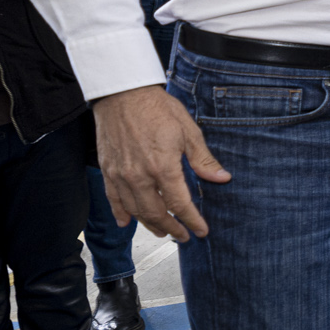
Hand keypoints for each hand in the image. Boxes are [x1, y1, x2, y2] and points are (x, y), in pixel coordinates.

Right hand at [93, 85, 230, 240]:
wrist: (122, 93)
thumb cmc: (156, 107)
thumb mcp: (188, 130)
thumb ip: (203, 159)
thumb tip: (221, 178)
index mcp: (163, 166)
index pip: (180, 204)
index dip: (192, 220)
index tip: (201, 230)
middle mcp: (139, 176)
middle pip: (156, 213)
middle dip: (172, 228)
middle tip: (183, 236)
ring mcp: (121, 175)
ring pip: (135, 210)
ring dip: (149, 224)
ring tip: (162, 231)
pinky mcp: (108, 170)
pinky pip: (113, 199)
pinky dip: (120, 213)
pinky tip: (127, 222)